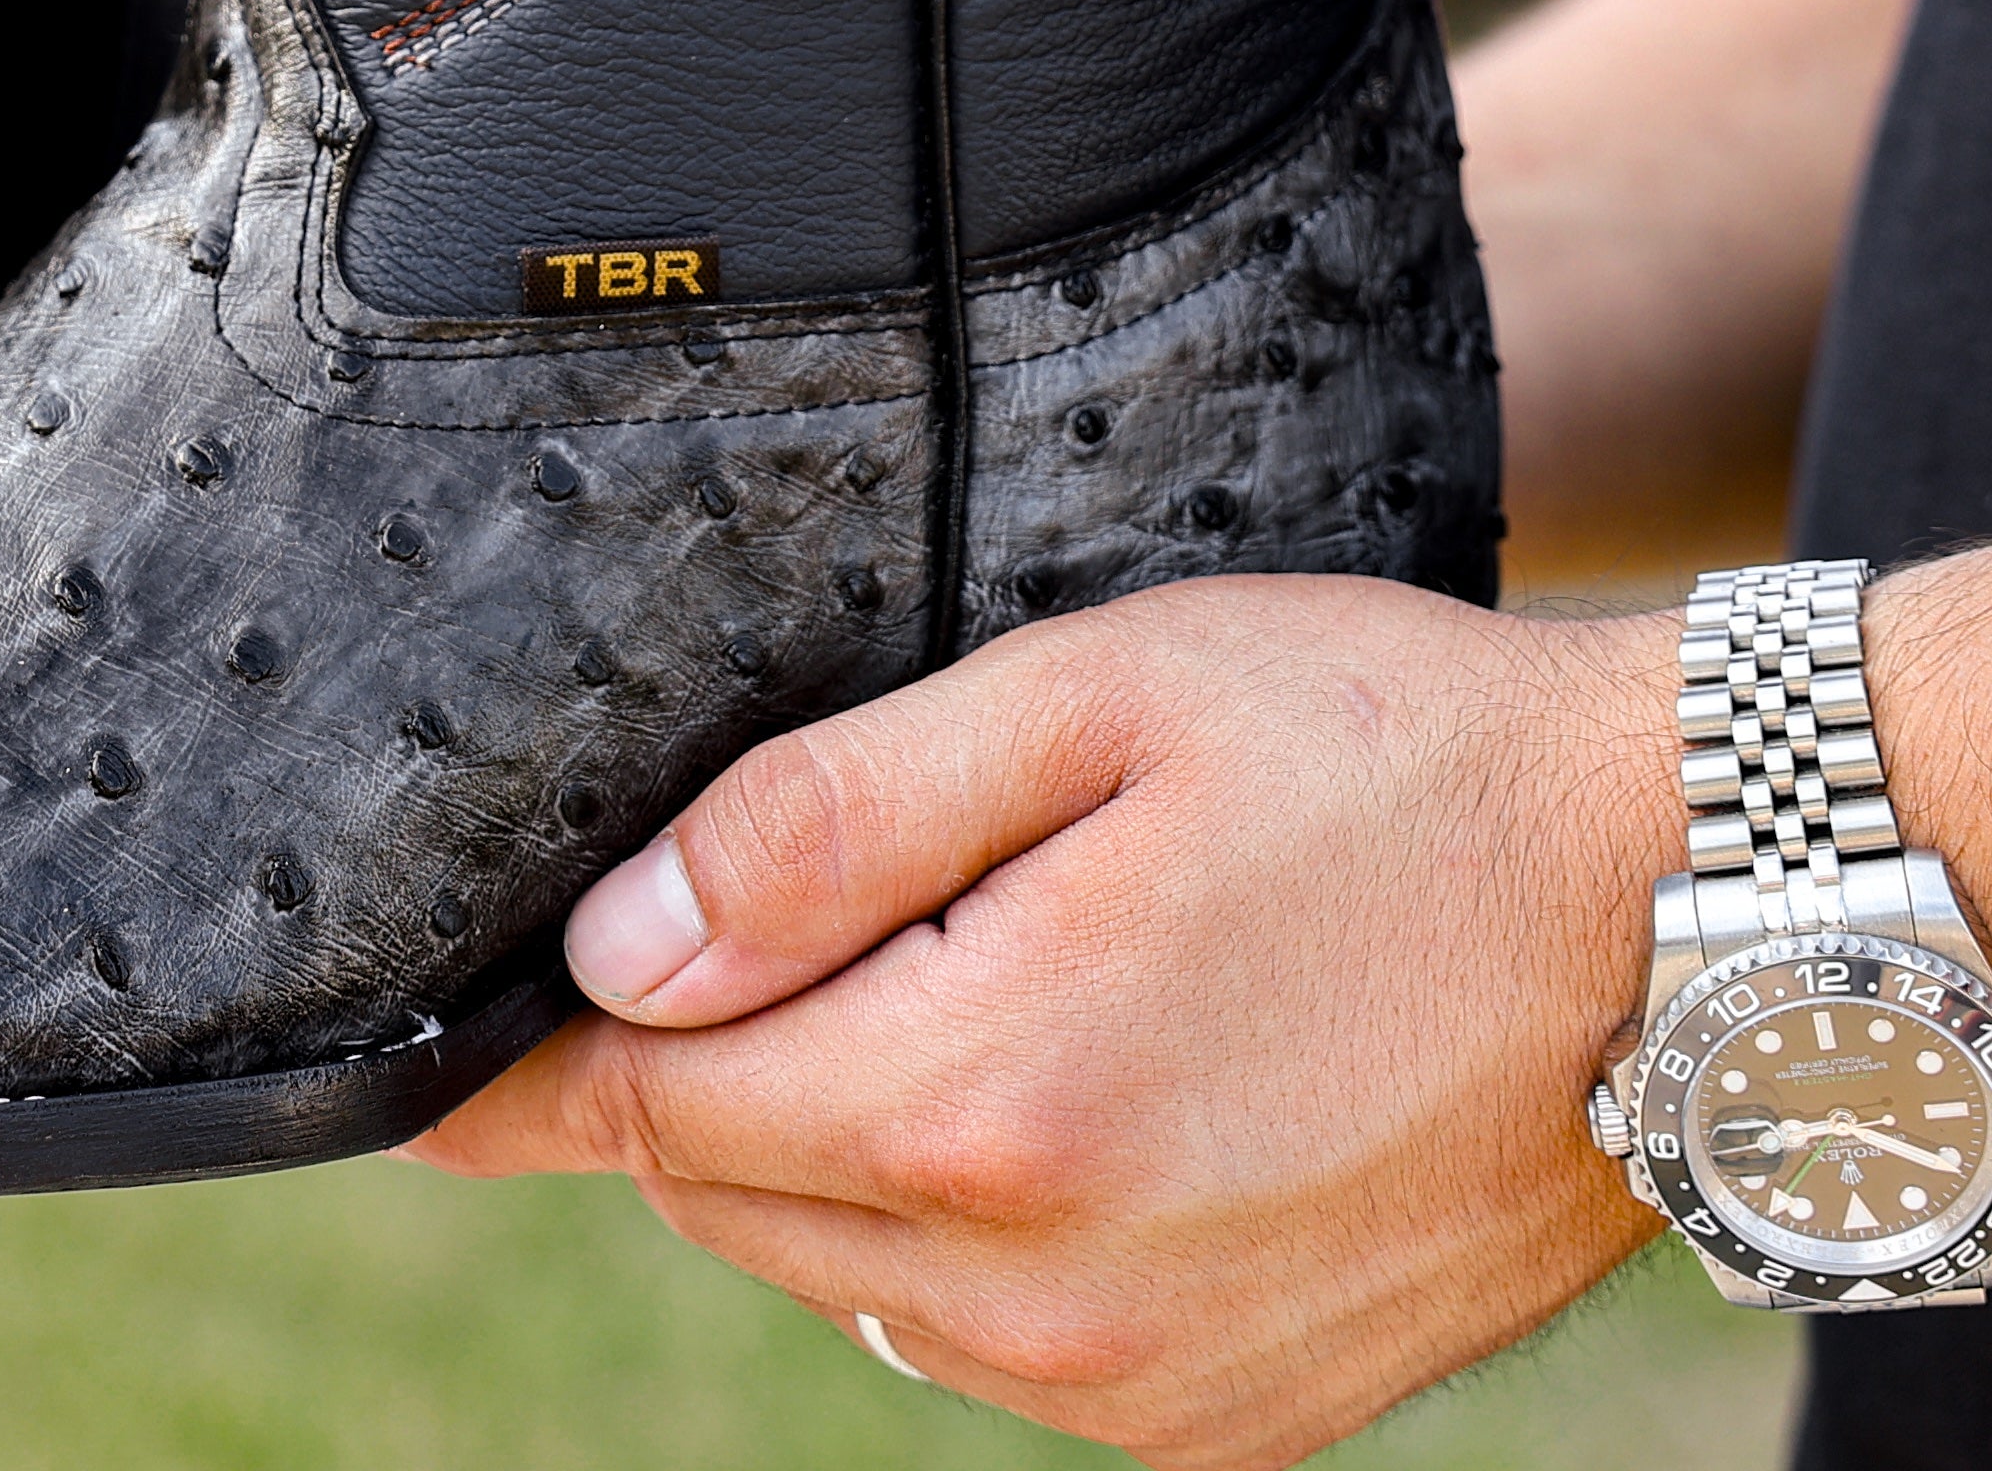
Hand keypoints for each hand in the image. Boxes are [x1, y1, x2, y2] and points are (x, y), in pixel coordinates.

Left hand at [409, 577, 1689, 1470]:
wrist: (1667, 904)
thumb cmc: (1373, 756)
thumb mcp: (1075, 705)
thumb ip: (818, 828)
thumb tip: (610, 947)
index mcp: (992, 1109)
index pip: (646, 1111)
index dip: (528, 1065)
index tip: (435, 1050)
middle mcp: (1055, 1302)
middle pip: (732, 1196)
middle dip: (683, 1077)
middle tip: (712, 938)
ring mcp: (1153, 1393)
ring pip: (849, 1277)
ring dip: (822, 1147)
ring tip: (904, 981)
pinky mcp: (1235, 1422)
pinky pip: (989, 1341)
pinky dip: (952, 1226)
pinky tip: (1024, 1085)